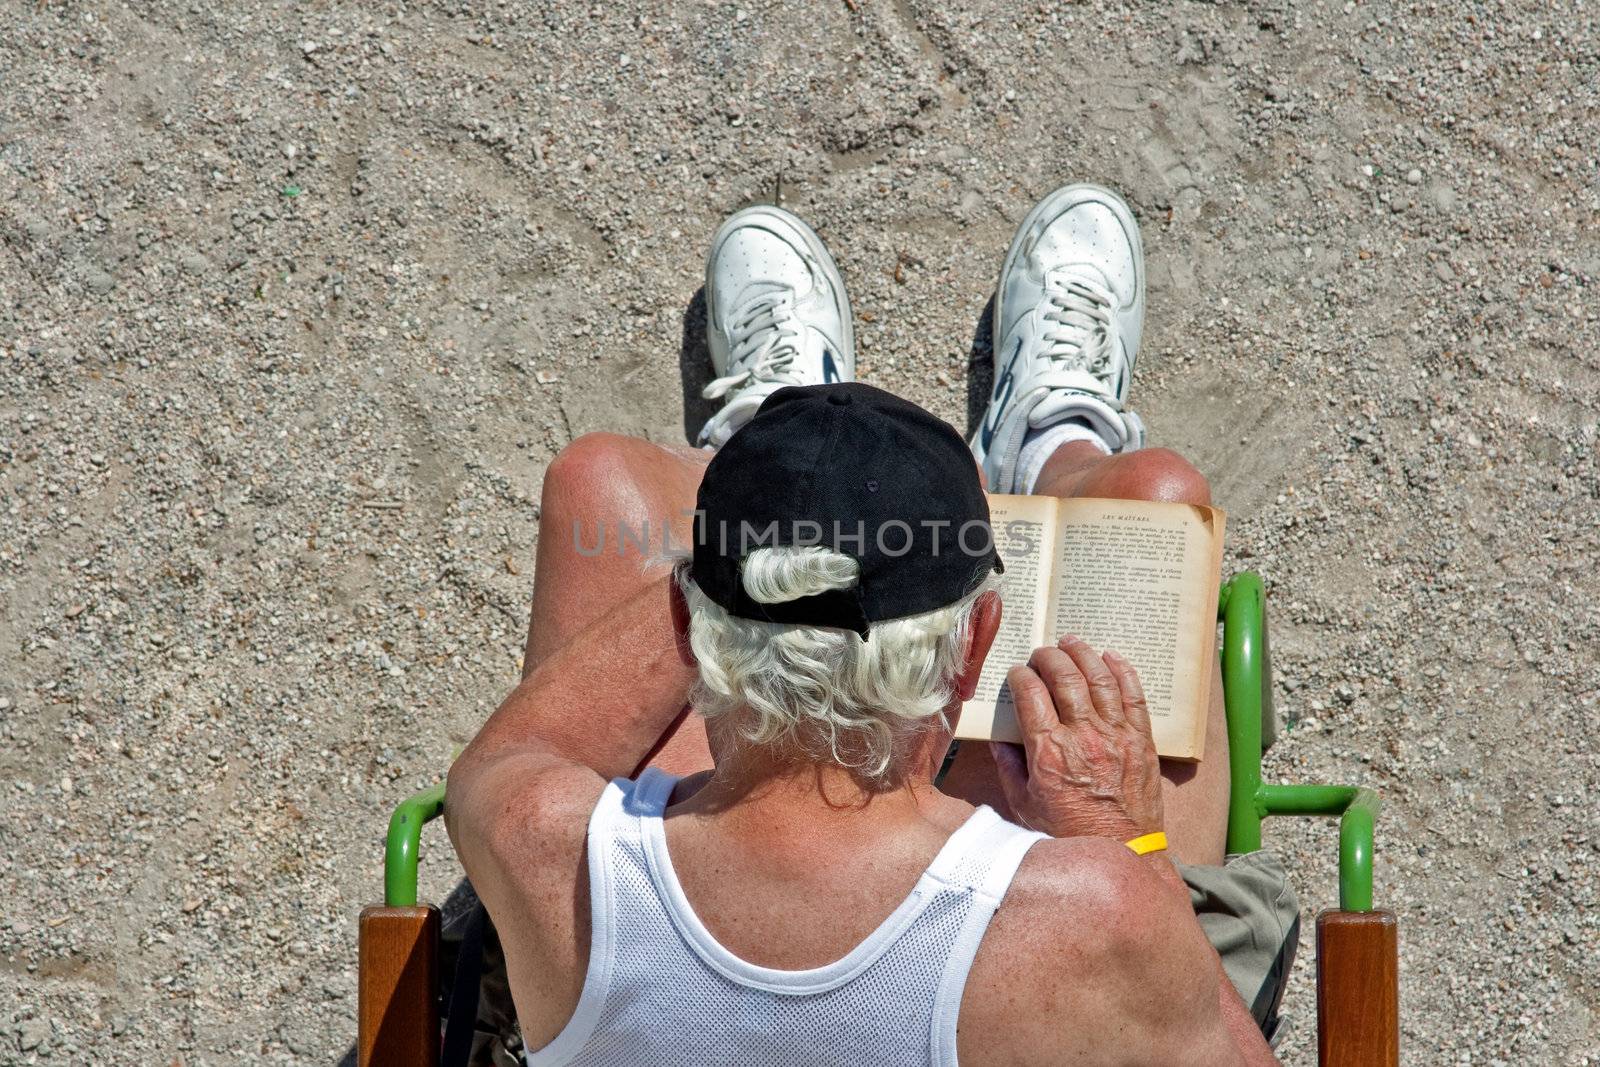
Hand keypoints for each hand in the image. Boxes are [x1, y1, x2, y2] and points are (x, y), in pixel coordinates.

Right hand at [991, 635, 1164, 840]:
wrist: (1123, 855)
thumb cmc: (1068, 835)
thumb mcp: (1024, 806)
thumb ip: (1009, 768)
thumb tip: (1000, 739)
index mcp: (1049, 752)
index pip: (1030, 694)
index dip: (1020, 676)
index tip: (1017, 673)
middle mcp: (1083, 737)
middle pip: (1064, 677)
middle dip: (1048, 657)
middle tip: (1040, 654)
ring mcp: (1116, 736)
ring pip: (1099, 678)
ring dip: (1082, 653)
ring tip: (1071, 642)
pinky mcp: (1142, 741)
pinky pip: (1133, 694)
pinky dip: (1122, 670)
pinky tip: (1109, 657)